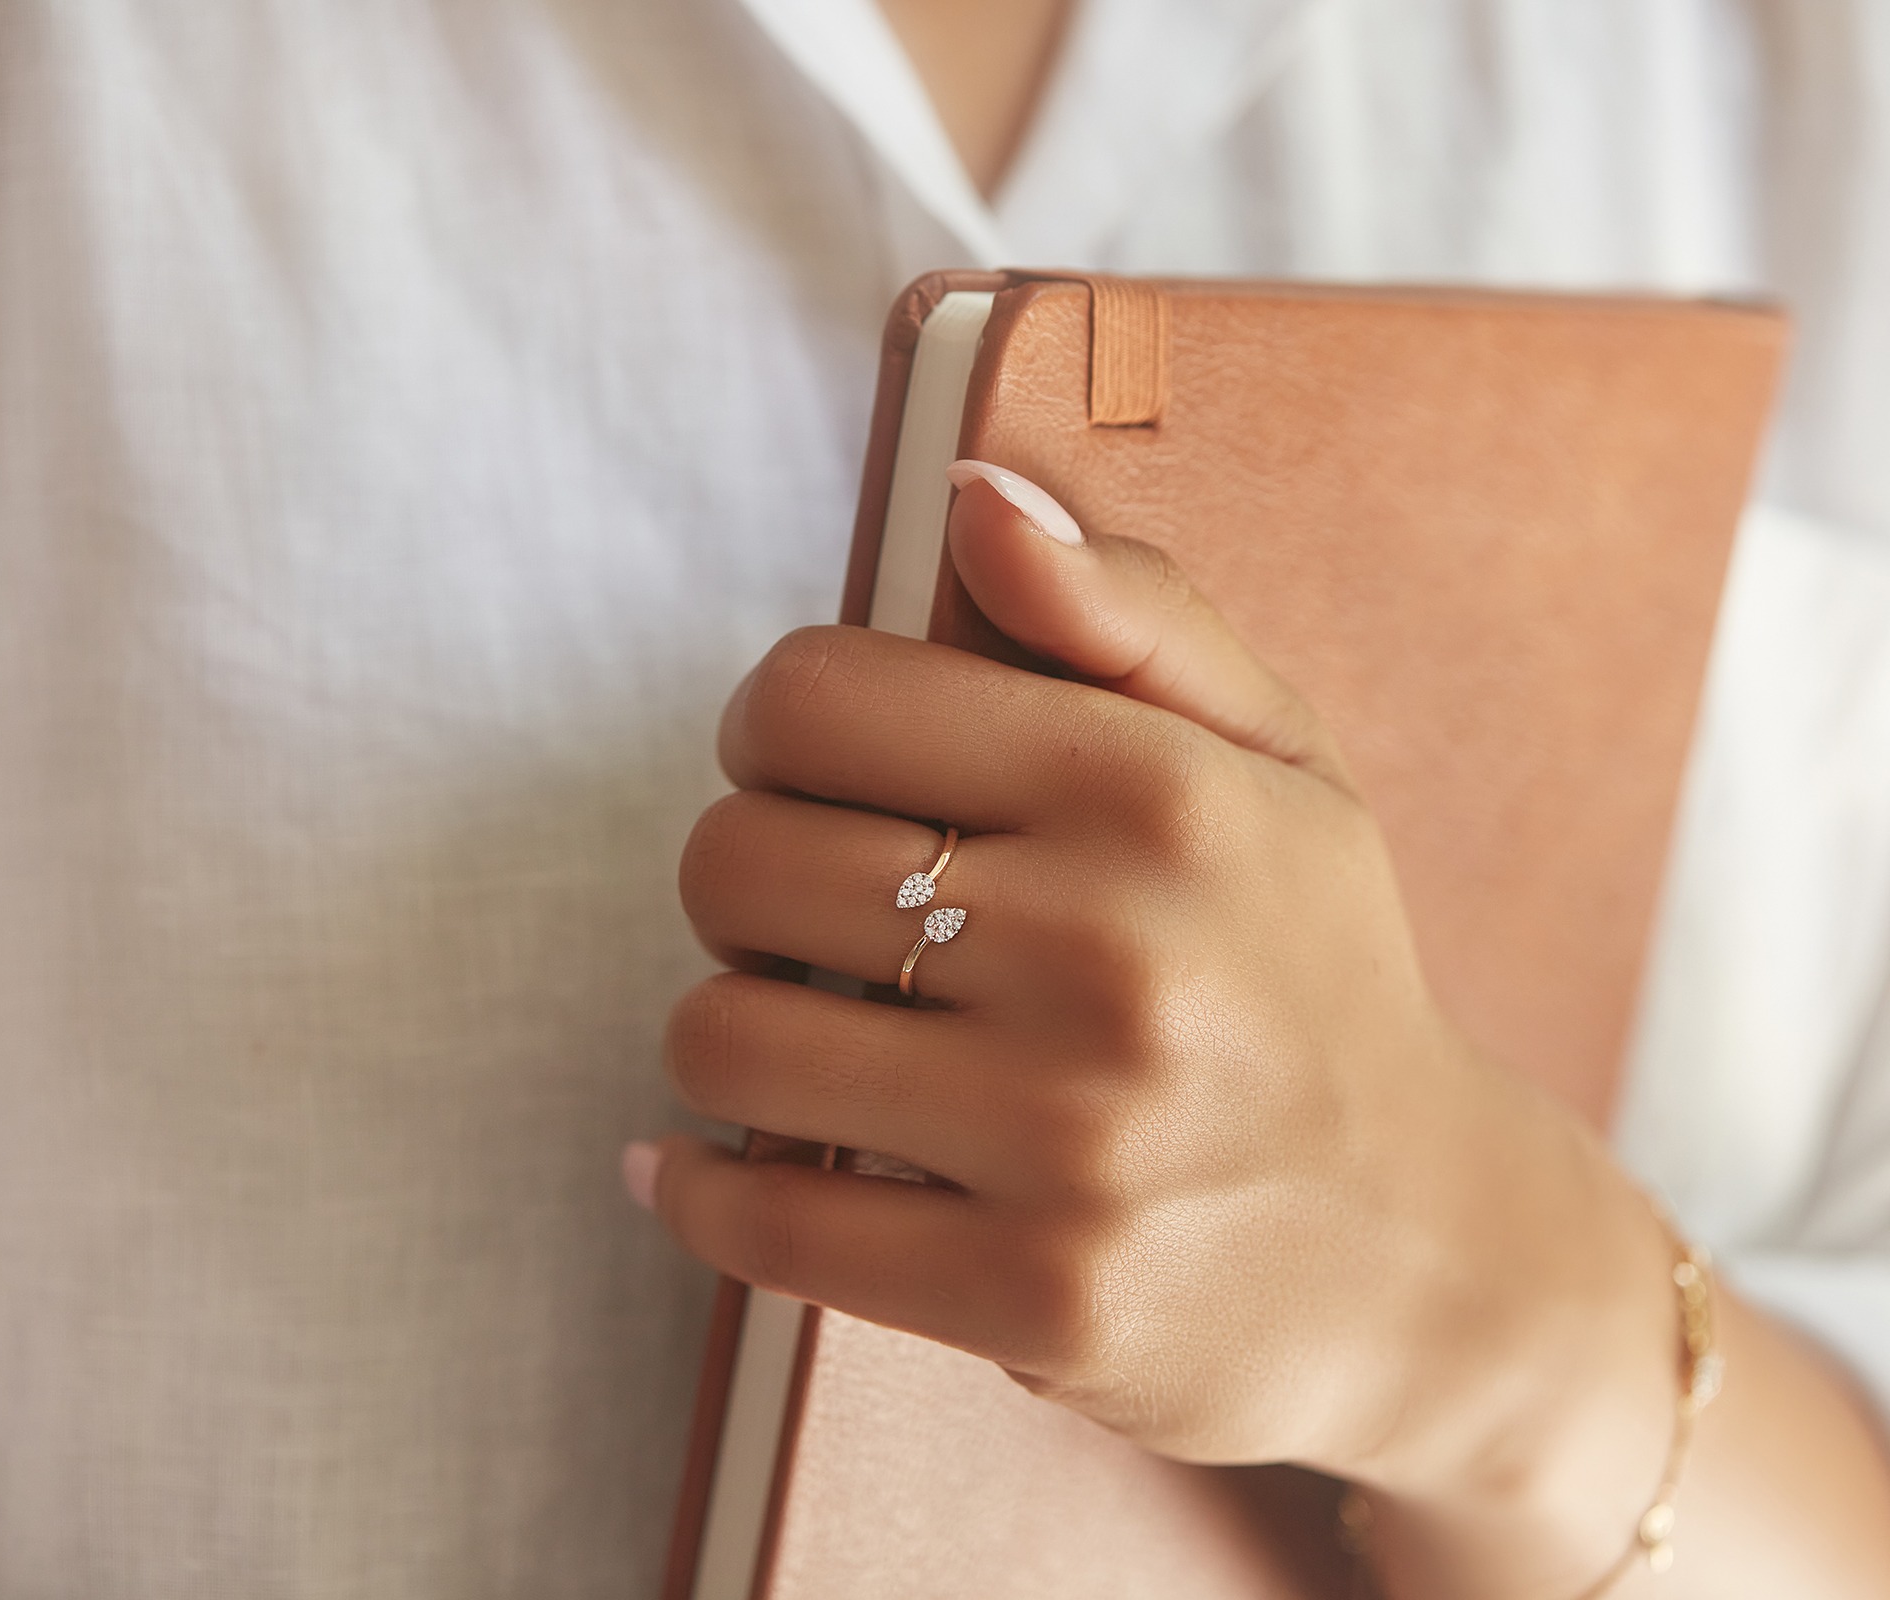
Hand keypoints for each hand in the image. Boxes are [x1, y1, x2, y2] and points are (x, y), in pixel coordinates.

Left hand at [632, 462, 1684, 1586]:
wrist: (1428, 1247)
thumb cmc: (1314, 974)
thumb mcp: (1277, 760)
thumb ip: (1127, 610)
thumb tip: (970, 496)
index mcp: (1156, 793)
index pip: (816, 698)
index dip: (770, 726)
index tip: (802, 770)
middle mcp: (1112, 957)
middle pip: (737, 862)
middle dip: (743, 882)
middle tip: (814, 916)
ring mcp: (1072, 1140)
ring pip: (723, 1041)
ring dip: (734, 1035)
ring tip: (813, 1040)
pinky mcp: (1033, 1295)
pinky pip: (762, 1222)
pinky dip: (704, 1190)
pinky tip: (716, 1166)